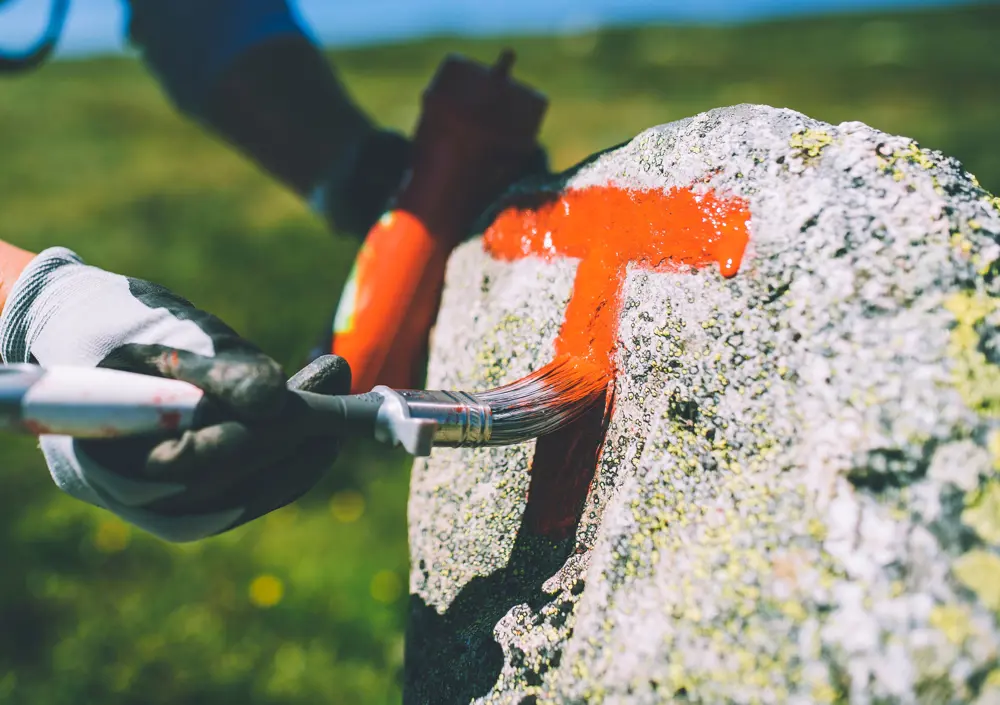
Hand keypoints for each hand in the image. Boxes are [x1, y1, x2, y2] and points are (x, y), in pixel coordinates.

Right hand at [0, 247, 348, 540]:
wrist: (96, 363)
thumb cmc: (124, 342)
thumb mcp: (161, 345)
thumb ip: (215, 372)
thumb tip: (275, 398)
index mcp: (110, 458)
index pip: (193, 461)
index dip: (251, 434)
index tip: (296, 399)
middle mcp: (145, 500)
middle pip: (237, 478)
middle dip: (294, 430)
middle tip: (336, 378)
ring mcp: (180, 511)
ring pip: (261, 489)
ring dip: (311, 441)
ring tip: (339, 388)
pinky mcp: (213, 509)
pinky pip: (268, 491)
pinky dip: (304, 456)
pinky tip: (330, 418)